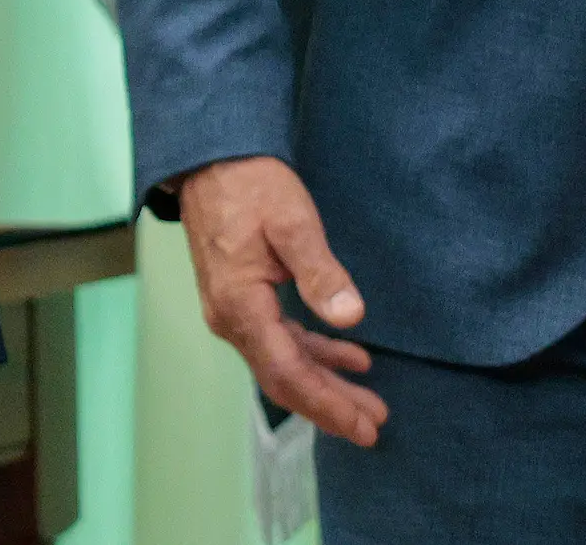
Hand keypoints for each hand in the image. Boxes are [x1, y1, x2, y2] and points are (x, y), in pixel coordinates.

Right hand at [174, 156, 385, 445]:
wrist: (210, 159)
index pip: (289, 372)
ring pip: (283, 362)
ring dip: (325, 383)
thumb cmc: (249, 185)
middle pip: (285, 378)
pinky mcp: (240, 300)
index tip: (365, 425)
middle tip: (374, 425)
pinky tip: (347, 355)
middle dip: (330, 405)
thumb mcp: (292, 223)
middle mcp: (231, 319)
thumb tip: (352, 318)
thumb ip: (321, 272)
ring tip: (368, 399)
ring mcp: (233, 312)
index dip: (328, 403)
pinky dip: (313, 353)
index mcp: (241, 306)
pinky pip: (278, 340)